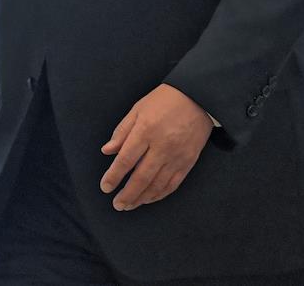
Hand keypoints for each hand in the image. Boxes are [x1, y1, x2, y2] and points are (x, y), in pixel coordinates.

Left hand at [100, 84, 212, 211]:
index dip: (114, 176)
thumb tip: (106, 151)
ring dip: (141, 198)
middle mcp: (162, 146)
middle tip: (117, 204)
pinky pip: (172, 184)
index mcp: (146, 129)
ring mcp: (177, 156)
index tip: (105, 187)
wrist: (199, 97)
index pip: (126, 159)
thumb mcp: (139, 109)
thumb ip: (122, 131)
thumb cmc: (165, 100)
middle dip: (127, 194)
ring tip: (129, 205)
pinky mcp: (188, 162)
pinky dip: (159, 195)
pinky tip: (148, 198)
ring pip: (157, 185)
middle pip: (141, 177)